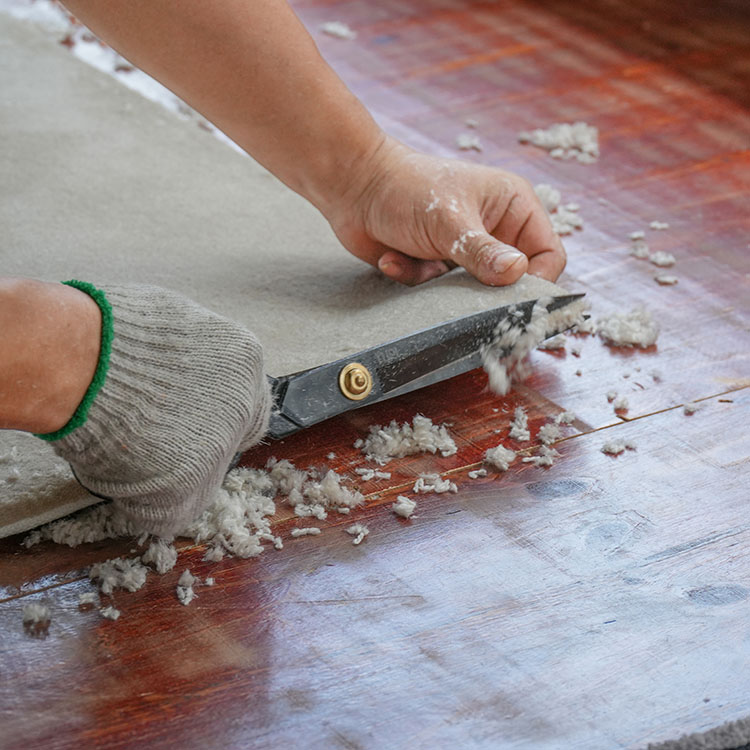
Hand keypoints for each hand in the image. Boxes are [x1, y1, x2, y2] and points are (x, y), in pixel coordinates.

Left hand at [327, 137, 565, 285]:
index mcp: (513, 207)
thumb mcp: (448, 222)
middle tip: (461, 297)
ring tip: (418, 262)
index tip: (516, 302)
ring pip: (472, 291)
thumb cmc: (405, 189)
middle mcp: (495, 229)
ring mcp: (465, 248)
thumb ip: (483, 252)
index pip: (548, 254)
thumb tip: (517, 274)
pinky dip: (414, 278)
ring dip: (441, 285)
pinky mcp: (437, 265)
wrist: (352, 187)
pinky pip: (438, 291)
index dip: (538, 280)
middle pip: (512, 278)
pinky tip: (393, 258)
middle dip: (483, 291)